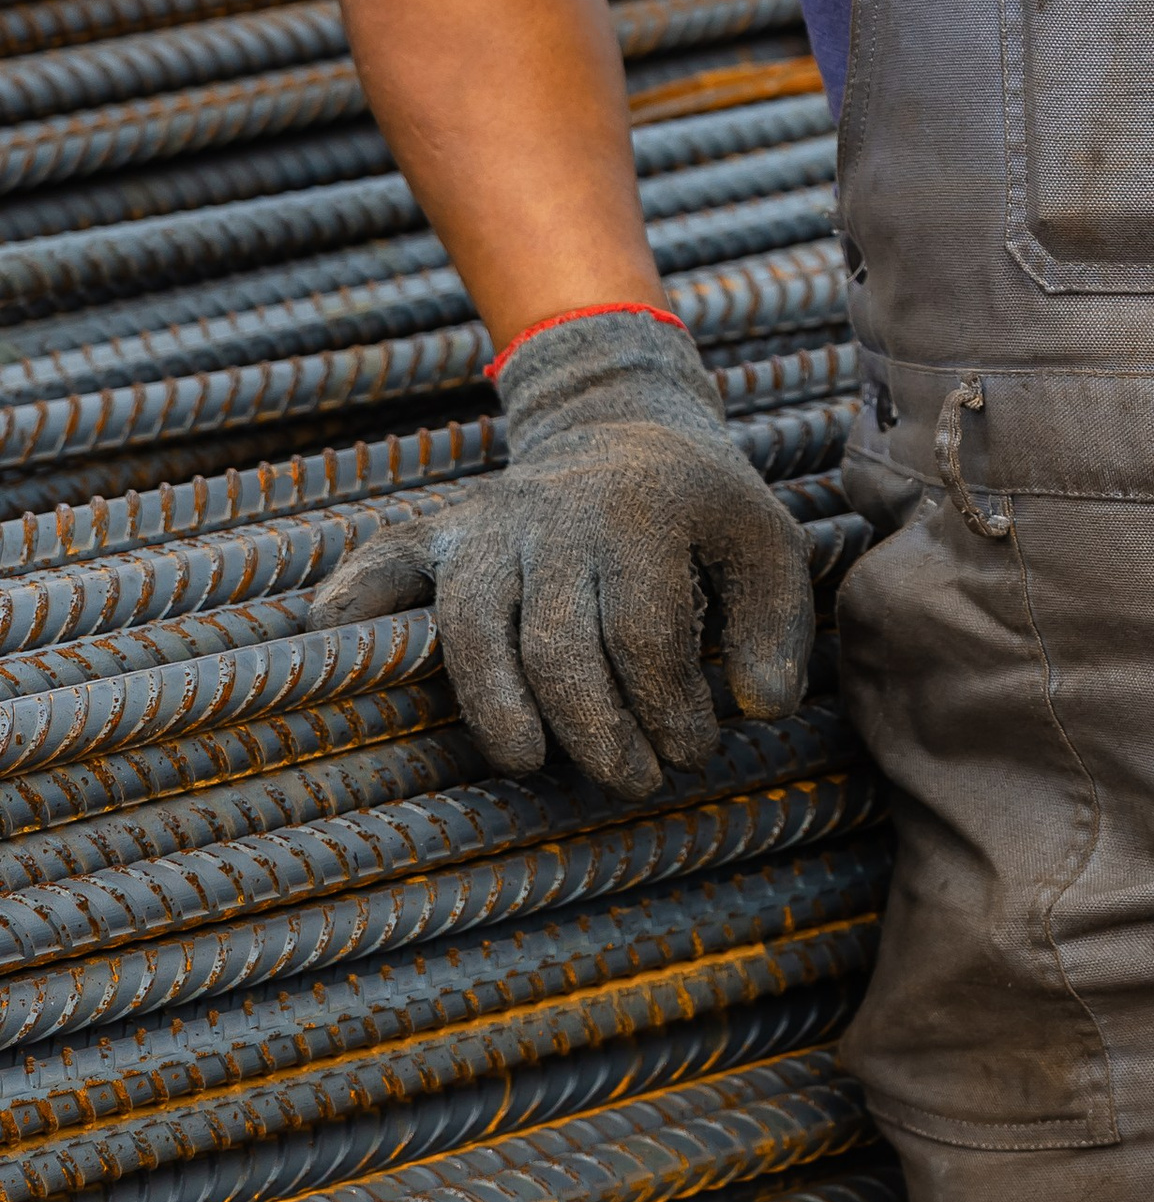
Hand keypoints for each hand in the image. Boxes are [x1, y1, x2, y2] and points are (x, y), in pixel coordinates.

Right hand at [315, 307, 812, 798]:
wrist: (623, 420)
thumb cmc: (701, 508)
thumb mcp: (765, 544)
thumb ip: (775, 628)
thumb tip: (762, 710)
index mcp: (642, 515)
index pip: (645, 635)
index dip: (669, 710)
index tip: (693, 751)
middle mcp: (557, 516)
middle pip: (557, 645)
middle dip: (595, 731)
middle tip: (632, 782)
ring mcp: (489, 522)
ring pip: (473, 624)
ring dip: (495, 706)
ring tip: (531, 764)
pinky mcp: (440, 529)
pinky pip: (385, 563)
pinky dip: (354, 602)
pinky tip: (332, 642)